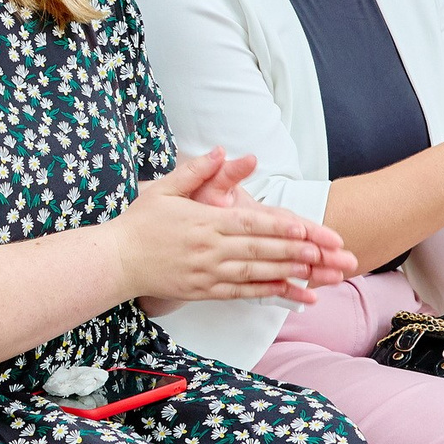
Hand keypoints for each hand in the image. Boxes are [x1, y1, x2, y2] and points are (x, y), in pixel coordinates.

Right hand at [114, 149, 357, 303]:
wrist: (115, 261)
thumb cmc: (139, 223)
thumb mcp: (164, 189)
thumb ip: (195, 170)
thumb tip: (221, 150)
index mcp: (204, 222)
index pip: (249, 224)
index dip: (279, 228)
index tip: (305, 229)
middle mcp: (210, 249)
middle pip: (261, 251)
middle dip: (297, 252)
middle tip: (328, 254)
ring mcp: (208, 273)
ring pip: (257, 274)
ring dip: (291, 273)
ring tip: (321, 274)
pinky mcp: (204, 291)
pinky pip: (243, 293)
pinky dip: (271, 293)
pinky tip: (294, 293)